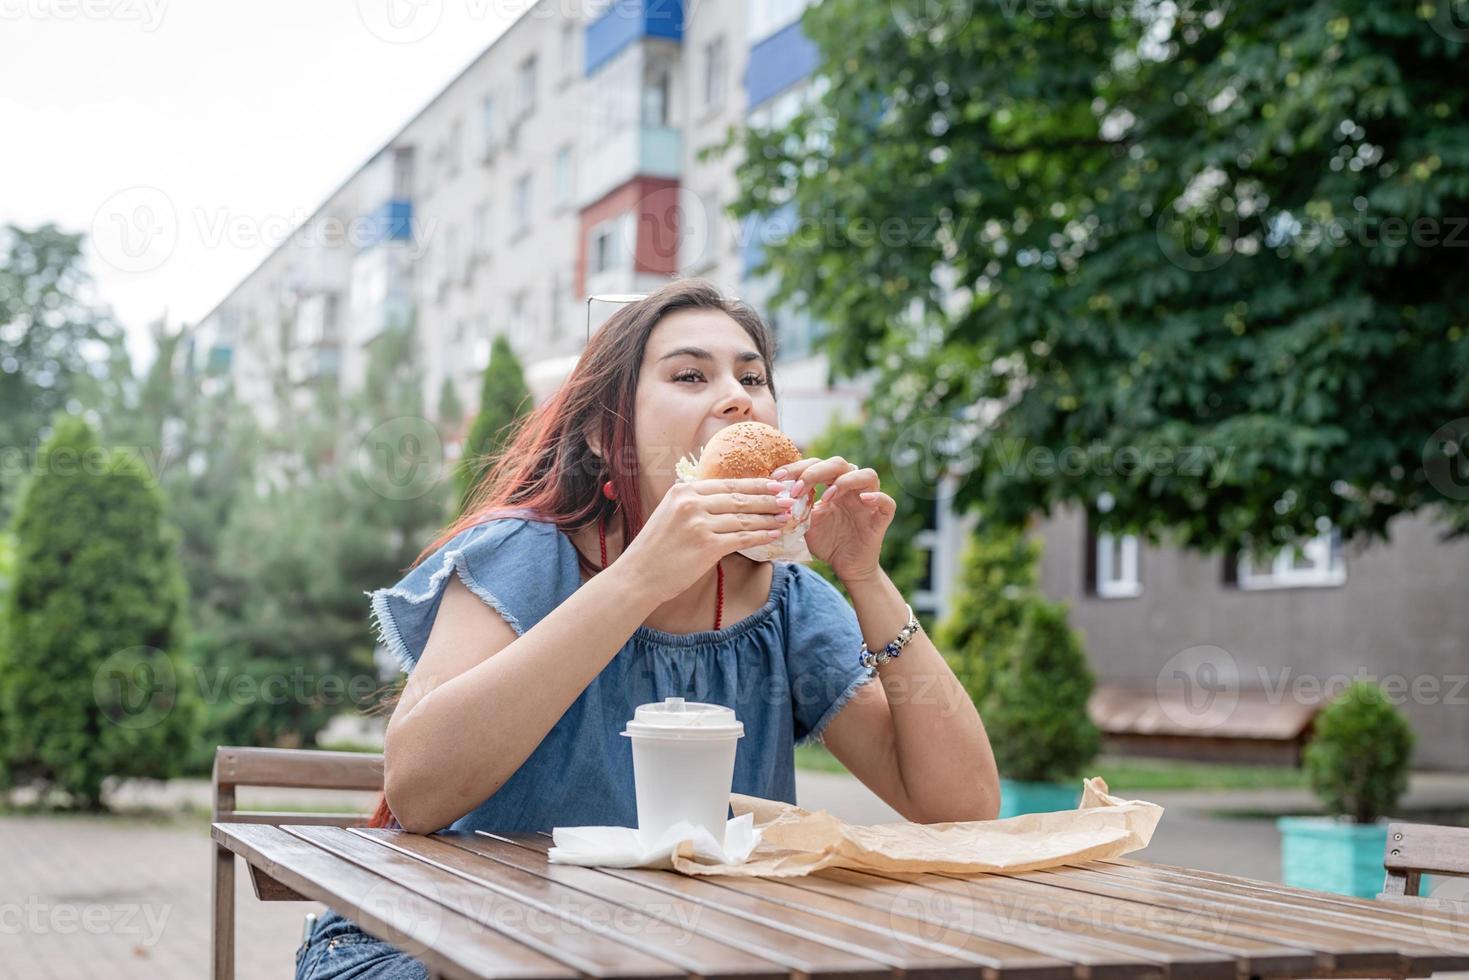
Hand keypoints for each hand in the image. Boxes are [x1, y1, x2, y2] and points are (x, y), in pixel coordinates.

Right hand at [619, 477, 794, 603]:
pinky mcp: (707, 546)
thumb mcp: (670, 514)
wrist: (638, 575)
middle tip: (789, 497)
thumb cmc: (655, 549)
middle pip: (739, 498)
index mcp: (683, 491)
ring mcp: (699, 524)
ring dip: (768, 517)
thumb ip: (695, 504)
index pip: (727, 484)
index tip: (773, 484)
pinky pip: (742, 538)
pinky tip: (774, 534)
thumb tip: (725, 500)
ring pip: (744, 518)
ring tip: (786, 516)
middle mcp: (691, 504)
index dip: (754, 484)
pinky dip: (761, 536)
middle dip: (767, 498)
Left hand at [772, 456, 894, 584]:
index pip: (817, 464)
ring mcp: (868, 502)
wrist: (846, 567)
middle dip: (816, 471)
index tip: (777, 478)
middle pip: (840, 463)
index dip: (797, 467)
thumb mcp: (805, 523)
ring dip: (845, 480)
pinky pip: (887, 502)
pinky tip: (863, 500)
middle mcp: (851, 489)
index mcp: (832, 486)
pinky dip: (877, 497)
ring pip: (868, 475)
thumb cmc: (827, 543)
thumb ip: (796, 508)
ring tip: (827, 496)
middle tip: (798, 489)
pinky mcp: (881, 518)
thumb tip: (775, 493)